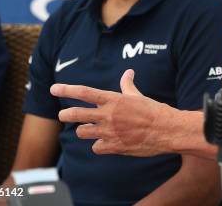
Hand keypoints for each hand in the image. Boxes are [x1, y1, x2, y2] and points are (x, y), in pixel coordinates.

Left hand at [50, 69, 175, 156]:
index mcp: (113, 100)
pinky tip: (106, 142)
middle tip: (64, 115)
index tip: (54, 89)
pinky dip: (99, 145)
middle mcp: (108, 115)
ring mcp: (109, 132)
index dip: (66, 90)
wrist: (167, 130)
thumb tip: (128, 73)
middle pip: (75, 114)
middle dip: (66, 114)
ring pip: (82, 132)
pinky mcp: (113, 147)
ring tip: (89, 129)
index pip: (84, 92)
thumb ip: (128, 85)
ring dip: (84, 130)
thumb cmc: (154, 111)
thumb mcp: (138, 96)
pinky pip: (96, 147)